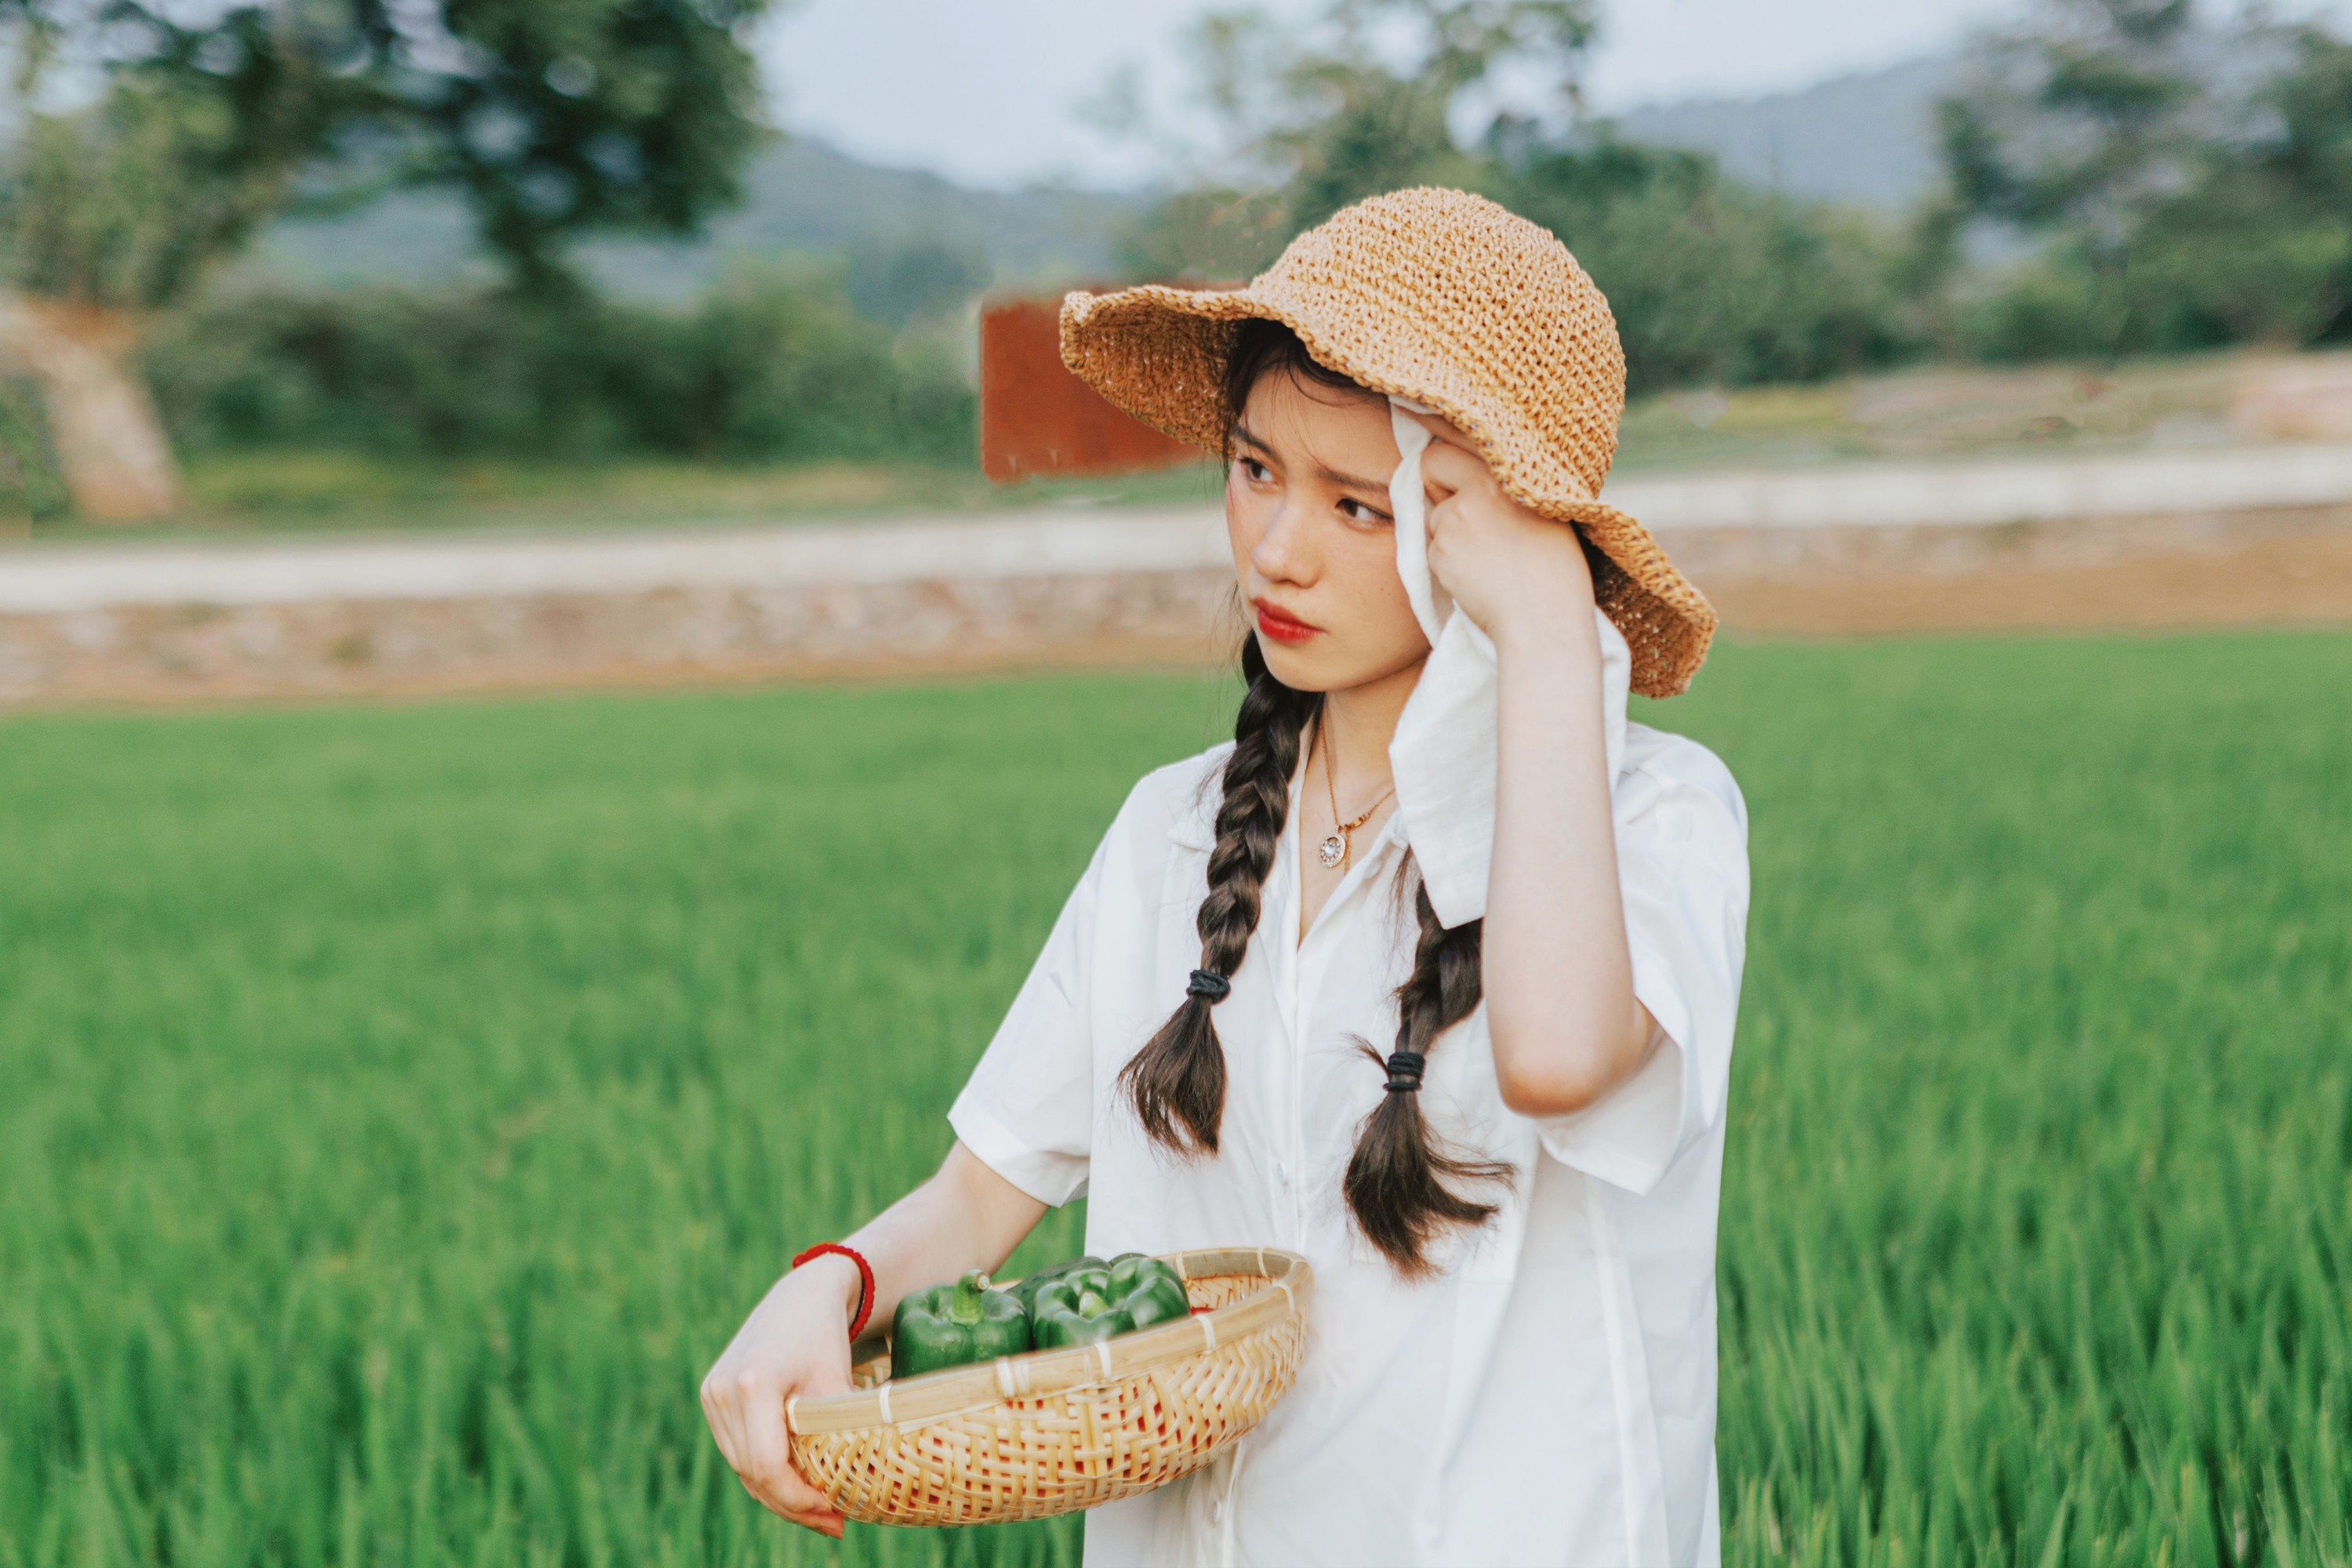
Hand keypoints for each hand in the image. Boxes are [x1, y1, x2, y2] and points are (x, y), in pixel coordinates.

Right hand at [699, 1255, 858, 1536]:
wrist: (800, 1295)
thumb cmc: (826, 1337)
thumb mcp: (837, 1385)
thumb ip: (837, 1436)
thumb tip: (852, 1495)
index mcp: (753, 1383)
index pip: (766, 1465)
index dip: (798, 1498)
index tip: (834, 1511)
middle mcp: (723, 1390)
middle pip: (752, 1473)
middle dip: (793, 1505)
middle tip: (835, 1523)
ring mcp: (712, 1393)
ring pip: (742, 1467)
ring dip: (779, 1495)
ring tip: (822, 1513)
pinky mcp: (712, 1396)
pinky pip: (738, 1450)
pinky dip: (766, 1473)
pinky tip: (798, 1487)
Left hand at [1407, 412, 1598, 652]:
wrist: (1544, 619)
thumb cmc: (1556, 572)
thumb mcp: (1547, 510)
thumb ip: (1510, 486)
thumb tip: (1473, 473)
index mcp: (1516, 471)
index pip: (1464, 431)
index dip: (1436, 420)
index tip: (1411, 403)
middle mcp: (1484, 485)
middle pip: (1432, 461)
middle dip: (1436, 482)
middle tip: (1465, 513)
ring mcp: (1458, 515)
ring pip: (1433, 510)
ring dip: (1447, 529)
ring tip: (1486, 556)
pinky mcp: (1440, 546)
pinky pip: (1430, 545)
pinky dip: (1445, 559)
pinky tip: (1476, 575)